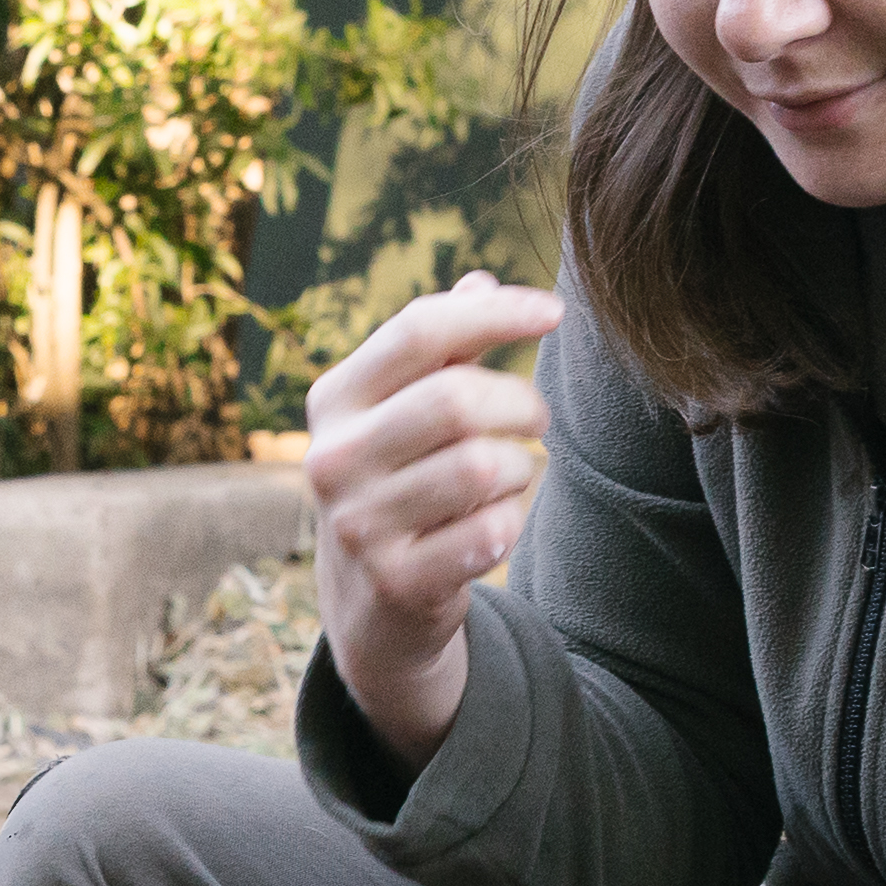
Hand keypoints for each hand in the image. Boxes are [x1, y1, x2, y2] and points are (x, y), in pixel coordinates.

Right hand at [304, 277, 564, 759]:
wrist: (369, 604)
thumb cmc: (401, 482)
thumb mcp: (403, 411)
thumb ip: (441, 349)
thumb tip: (481, 280)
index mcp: (334, 400)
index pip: (418, 329)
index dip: (495, 312)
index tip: (553, 312)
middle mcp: (332, 459)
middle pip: (457, 398)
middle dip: (519, 402)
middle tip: (537, 419)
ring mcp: (358, 524)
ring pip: (482, 468)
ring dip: (518, 470)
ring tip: (509, 479)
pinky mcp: (395, 581)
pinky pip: (490, 532)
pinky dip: (509, 524)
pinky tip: (491, 528)